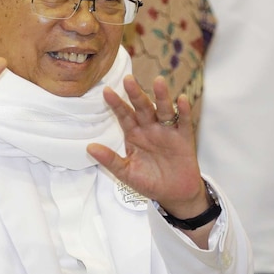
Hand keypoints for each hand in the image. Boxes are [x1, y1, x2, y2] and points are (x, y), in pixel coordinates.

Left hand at [87, 75, 209, 219]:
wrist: (174, 194)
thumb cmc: (149, 182)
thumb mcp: (126, 173)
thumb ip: (110, 160)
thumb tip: (89, 147)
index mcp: (134, 135)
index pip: (124, 116)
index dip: (116, 104)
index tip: (106, 91)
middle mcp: (150, 128)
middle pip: (142, 108)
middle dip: (135, 94)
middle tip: (128, 79)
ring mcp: (167, 131)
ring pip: (163, 110)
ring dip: (162, 96)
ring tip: (158, 81)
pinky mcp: (184, 138)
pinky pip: (184, 122)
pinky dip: (184, 111)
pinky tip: (182, 99)